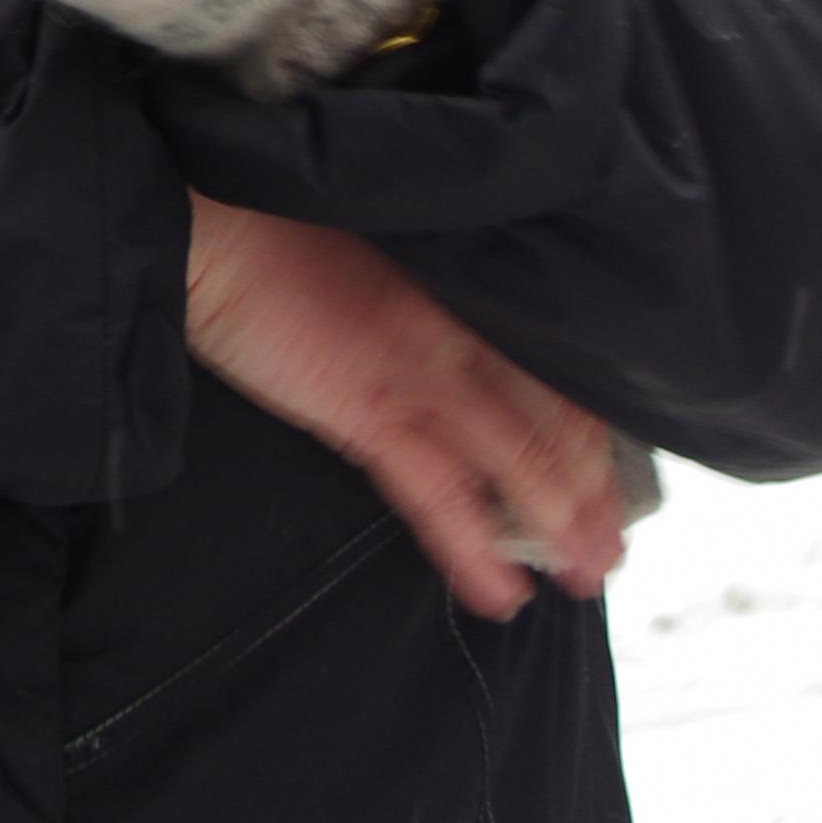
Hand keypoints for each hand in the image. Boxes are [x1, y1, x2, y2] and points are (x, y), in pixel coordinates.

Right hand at [183, 192, 627, 616]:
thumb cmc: (270, 235)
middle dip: (592, 494)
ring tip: (585, 575)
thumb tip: (455, 343)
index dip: (592, 430)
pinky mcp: (369, 410)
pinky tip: (501, 593)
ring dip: (562, 526)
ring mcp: (422, 370)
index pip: (556, 369)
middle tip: (612, 547)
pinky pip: (442, 496)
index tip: (610, 474)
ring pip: (524, 460)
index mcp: (463, 293)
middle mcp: (460, 332)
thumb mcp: (374, 256)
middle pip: (557, 422)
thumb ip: (424, 297)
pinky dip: (476, 549)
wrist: (209, 229)